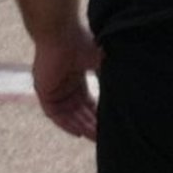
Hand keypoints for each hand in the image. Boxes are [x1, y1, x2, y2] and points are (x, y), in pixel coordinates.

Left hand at [32, 25, 101, 140]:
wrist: (62, 35)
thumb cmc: (84, 43)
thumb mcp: (102, 63)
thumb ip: (110, 78)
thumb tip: (129, 92)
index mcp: (77, 77)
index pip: (88, 102)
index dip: (98, 115)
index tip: (110, 125)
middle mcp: (64, 86)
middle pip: (79, 111)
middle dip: (91, 124)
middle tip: (104, 136)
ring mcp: (53, 89)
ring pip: (68, 115)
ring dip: (81, 126)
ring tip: (95, 137)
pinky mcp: (43, 92)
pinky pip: (54, 114)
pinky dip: (66, 124)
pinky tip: (78, 132)